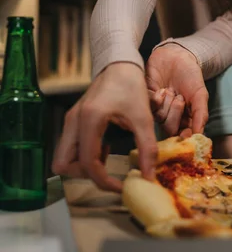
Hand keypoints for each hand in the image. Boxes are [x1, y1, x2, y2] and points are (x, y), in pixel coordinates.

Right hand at [52, 63, 157, 191]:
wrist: (120, 64)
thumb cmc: (131, 86)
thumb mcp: (143, 117)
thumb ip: (147, 147)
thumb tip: (150, 176)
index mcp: (88, 120)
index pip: (86, 163)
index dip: (103, 181)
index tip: (121, 186)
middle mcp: (73, 122)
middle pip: (63, 165)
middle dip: (85, 175)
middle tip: (108, 173)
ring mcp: (70, 122)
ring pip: (63, 158)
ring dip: (83, 166)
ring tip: (107, 156)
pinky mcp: (73, 121)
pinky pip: (71, 148)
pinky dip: (85, 155)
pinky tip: (104, 147)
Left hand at [146, 44, 208, 135]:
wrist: (176, 56)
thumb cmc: (190, 75)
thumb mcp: (200, 94)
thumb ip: (201, 114)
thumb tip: (199, 134)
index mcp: (185, 117)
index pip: (183, 134)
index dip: (184, 136)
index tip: (186, 135)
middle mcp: (170, 116)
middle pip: (170, 129)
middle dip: (175, 114)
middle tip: (180, 99)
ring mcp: (157, 108)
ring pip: (159, 118)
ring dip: (167, 104)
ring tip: (171, 90)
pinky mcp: (146, 99)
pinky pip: (148, 106)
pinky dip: (155, 98)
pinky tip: (160, 89)